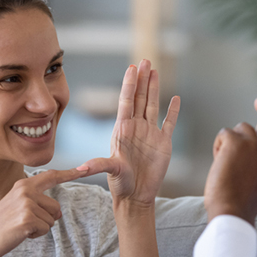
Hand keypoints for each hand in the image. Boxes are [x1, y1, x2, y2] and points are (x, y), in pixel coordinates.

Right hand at [0, 168, 86, 256]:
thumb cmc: (0, 225)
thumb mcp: (16, 205)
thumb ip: (36, 202)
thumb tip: (58, 211)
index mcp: (23, 185)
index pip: (51, 176)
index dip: (70, 173)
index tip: (86, 168)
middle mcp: (26, 191)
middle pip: (56, 207)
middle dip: (45, 219)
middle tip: (22, 222)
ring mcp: (27, 204)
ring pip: (52, 220)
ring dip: (39, 228)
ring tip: (19, 227)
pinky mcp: (28, 218)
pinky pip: (45, 229)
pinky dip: (35, 235)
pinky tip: (20, 233)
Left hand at [80, 60, 180, 205]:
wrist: (136, 196)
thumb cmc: (121, 184)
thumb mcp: (110, 172)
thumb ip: (98, 166)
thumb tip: (80, 167)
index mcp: (123, 130)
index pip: (126, 101)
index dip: (129, 84)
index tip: (131, 68)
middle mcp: (136, 128)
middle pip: (139, 98)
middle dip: (142, 79)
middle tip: (145, 60)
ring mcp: (150, 134)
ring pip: (152, 105)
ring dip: (154, 88)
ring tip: (155, 70)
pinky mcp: (163, 143)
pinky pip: (169, 123)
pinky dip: (173, 111)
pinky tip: (175, 98)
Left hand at [204, 122, 256, 224]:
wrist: (233, 210)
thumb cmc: (243, 202)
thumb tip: (255, 147)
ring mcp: (254, 143)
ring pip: (241, 128)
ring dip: (232, 141)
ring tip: (228, 164)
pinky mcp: (236, 140)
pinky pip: (224, 134)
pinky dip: (218, 146)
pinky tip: (220, 164)